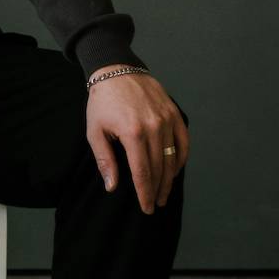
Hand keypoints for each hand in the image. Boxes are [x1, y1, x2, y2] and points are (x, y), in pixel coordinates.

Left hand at [86, 71, 187, 212]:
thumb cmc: (102, 102)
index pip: (143, 172)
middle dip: (158, 190)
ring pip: (173, 157)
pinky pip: (183, 141)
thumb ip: (105, 160)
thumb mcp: (95, 131)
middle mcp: (153, 127)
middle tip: (155, 204)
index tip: (146, 208)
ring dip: (170, 179)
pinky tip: (175, 169)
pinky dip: (181, 157)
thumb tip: (112, 186)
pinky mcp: (173, 113)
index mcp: (132, 133)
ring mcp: (166, 119)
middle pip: (160, 168)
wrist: (116, 70)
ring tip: (164, 192)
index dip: (145, 193)